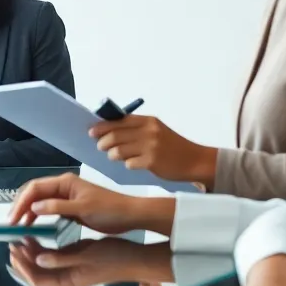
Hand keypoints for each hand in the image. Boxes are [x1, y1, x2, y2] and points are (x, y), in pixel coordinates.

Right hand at [7, 172, 149, 235]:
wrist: (130, 215)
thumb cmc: (109, 210)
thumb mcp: (83, 210)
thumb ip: (58, 208)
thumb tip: (34, 207)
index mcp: (65, 182)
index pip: (35, 188)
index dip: (21, 202)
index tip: (13, 219)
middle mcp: (63, 186)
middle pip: (33, 192)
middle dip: (20, 205)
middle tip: (11, 222)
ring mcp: (66, 196)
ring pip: (39, 200)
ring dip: (27, 210)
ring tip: (18, 225)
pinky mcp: (69, 206)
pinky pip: (47, 208)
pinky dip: (37, 215)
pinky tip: (32, 225)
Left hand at [7, 237, 171, 285]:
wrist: (135, 258)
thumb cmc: (112, 257)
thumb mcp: (86, 255)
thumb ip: (61, 259)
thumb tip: (39, 260)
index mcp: (67, 283)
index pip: (36, 280)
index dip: (21, 266)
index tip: (13, 250)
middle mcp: (66, 281)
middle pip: (36, 275)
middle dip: (22, 260)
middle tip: (12, 241)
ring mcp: (70, 272)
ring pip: (42, 266)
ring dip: (30, 254)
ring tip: (20, 237)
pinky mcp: (74, 263)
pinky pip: (52, 259)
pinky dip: (41, 250)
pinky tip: (37, 237)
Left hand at [89, 115, 217, 184]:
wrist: (194, 161)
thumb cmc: (173, 147)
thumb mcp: (157, 131)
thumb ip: (137, 130)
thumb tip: (110, 132)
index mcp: (148, 121)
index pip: (119, 121)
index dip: (102, 126)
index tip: (92, 131)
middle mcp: (149, 131)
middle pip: (115, 135)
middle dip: (103, 142)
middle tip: (99, 147)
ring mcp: (150, 146)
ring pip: (119, 150)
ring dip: (112, 154)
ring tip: (113, 156)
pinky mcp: (152, 161)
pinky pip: (130, 163)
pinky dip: (127, 164)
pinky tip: (131, 165)